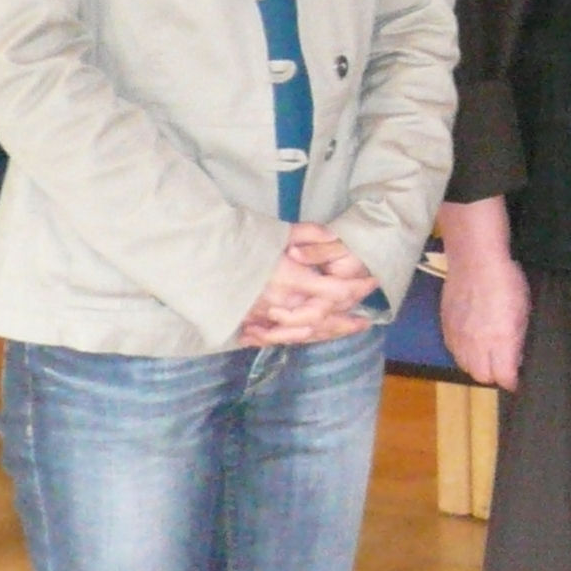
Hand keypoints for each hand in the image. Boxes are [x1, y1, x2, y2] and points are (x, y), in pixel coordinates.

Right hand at [237, 222, 378, 345]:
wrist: (198, 258)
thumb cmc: (238, 242)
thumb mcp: (276, 232)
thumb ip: (308, 234)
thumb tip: (334, 235)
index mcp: (292, 279)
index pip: (336, 292)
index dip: (357, 290)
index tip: (372, 283)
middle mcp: (283, 303)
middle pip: (324, 320)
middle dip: (346, 322)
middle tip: (364, 322)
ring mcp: (265, 317)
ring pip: (304, 333)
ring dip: (327, 334)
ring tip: (343, 332)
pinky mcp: (250, 323)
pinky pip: (280, 338)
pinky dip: (298, 338)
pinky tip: (310, 337)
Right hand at [438, 196, 530, 391]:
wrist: (474, 260)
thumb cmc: (507, 281)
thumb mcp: (522, 311)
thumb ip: (517, 339)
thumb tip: (514, 358)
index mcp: (500, 340)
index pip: (503, 377)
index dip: (511, 381)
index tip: (516, 378)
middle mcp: (476, 344)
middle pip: (482, 376)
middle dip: (494, 375)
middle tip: (502, 365)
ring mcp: (458, 337)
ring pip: (465, 366)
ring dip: (477, 366)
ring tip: (487, 356)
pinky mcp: (445, 327)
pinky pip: (453, 351)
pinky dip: (463, 353)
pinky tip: (472, 344)